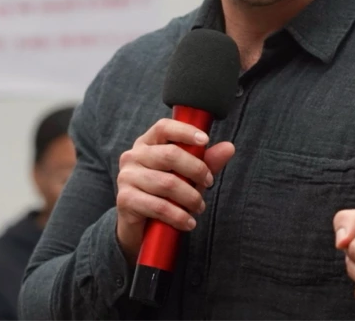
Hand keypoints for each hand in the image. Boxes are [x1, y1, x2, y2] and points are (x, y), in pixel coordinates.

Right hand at [115, 119, 234, 261]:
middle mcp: (133, 156)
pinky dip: (179, 216)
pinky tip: (188, 222)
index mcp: (146, 143)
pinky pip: (159, 206)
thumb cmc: (164, 194)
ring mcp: (126, 177)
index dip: (185, 131)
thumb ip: (205, 161)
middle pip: (169, 155)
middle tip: (208, 183)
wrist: (139, 226)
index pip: (163, 128)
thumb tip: (229, 147)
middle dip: (196, 170)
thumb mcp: (186, 176)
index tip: (205, 140)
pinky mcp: (125, 200)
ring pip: (167, 183)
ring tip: (199, 207)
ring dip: (190, 198)